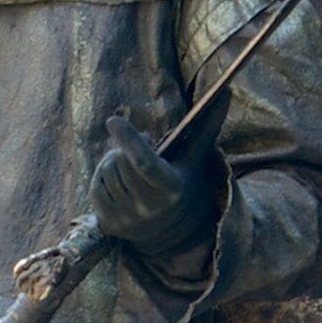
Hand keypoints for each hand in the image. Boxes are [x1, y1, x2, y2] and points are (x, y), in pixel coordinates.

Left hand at [86, 111, 226, 259]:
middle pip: (120, 162)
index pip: (143, 162)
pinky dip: (102, 177)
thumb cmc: (183, 182)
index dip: (128, 140)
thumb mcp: (194, 158)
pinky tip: (117, 179)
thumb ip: (207, 126)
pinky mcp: (111, 225)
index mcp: (171, 188)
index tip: (113, 121)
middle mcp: (149, 207)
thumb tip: (226, 91)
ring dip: (112, 160)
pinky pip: (95, 188)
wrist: (174, 231)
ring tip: (127, 163)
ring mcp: (128, 218)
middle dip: (123, 147)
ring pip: (106, 173)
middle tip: (135, 146)